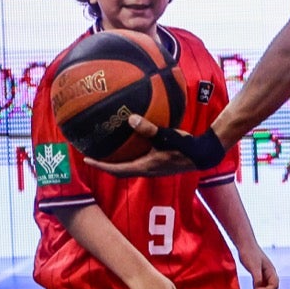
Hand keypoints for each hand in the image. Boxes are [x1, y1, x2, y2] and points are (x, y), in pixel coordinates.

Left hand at [87, 114, 220, 175]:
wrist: (203, 154)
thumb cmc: (185, 146)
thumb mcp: (166, 136)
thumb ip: (148, 128)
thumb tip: (130, 118)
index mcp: (145, 166)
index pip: (116, 169)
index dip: (100, 165)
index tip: (86, 159)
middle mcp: (147, 170)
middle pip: (119, 171)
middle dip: (105, 165)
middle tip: (92, 156)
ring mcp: (153, 169)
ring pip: (129, 167)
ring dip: (117, 162)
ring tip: (107, 151)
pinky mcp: (159, 164)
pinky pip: (138, 162)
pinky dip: (129, 156)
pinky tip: (131, 144)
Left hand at [243, 245, 279, 288]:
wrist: (245, 245)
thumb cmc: (250, 253)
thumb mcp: (253, 267)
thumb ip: (257, 278)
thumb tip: (258, 288)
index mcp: (271, 271)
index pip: (274, 286)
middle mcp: (270, 274)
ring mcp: (265, 275)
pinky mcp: (259, 275)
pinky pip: (262, 287)